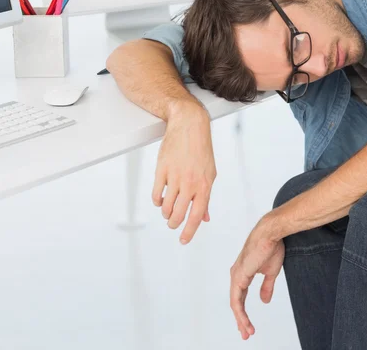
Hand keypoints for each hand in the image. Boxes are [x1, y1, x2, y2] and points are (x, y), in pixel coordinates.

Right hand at [152, 104, 215, 243]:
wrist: (189, 126)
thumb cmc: (201, 150)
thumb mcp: (210, 174)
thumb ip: (207, 197)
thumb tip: (206, 218)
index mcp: (204, 185)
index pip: (197, 215)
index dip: (189, 231)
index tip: (183, 240)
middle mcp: (190, 183)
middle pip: (178, 214)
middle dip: (174, 224)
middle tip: (172, 224)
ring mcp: (175, 176)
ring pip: (166, 206)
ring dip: (165, 213)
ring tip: (167, 211)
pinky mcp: (161, 170)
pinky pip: (156, 194)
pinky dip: (157, 201)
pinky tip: (160, 200)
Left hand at [230, 219, 284, 339]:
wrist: (271, 234)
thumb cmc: (271, 247)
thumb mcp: (270, 272)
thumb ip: (266, 287)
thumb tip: (264, 301)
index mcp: (243, 273)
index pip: (241, 297)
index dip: (244, 312)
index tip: (249, 326)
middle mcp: (236, 275)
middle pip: (236, 302)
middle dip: (241, 320)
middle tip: (246, 334)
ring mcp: (236, 275)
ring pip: (235, 303)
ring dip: (241, 319)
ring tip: (247, 332)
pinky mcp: (239, 276)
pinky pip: (236, 299)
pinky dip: (240, 312)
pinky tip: (244, 321)